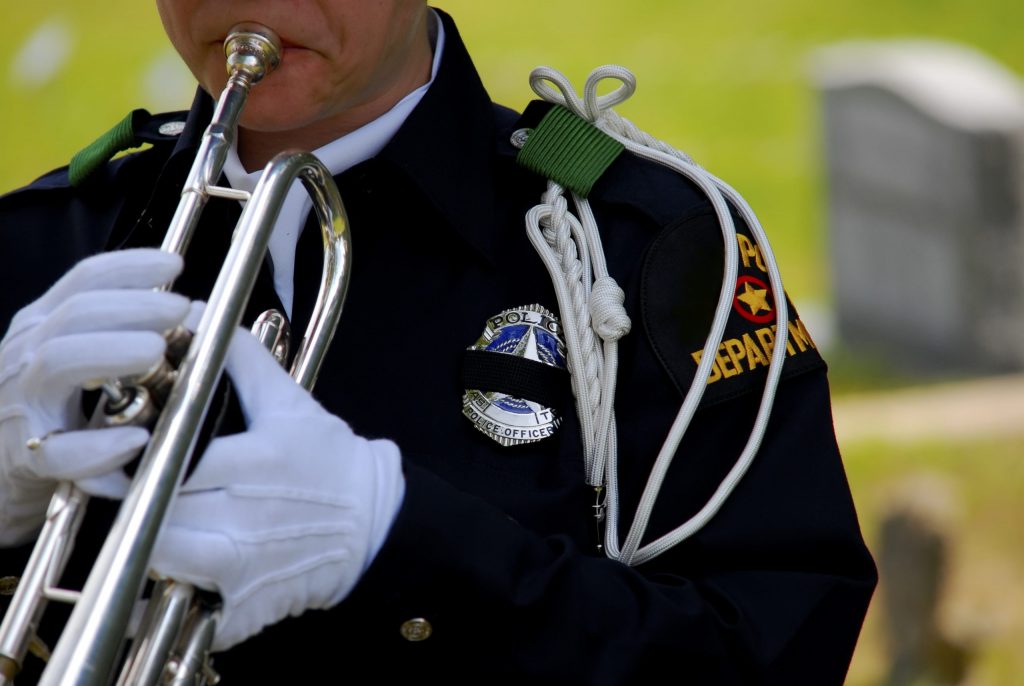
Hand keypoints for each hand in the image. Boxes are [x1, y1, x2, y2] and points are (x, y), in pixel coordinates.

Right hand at [0, 249, 187, 544]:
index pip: (83, 280)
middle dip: (133, 305)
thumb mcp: (80, 362)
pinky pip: (58, 451)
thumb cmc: (52, 416)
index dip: (130, 267)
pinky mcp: (25, 458)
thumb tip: (197, 313)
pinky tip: (136, 439)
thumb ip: (122, 334)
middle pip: (75, 313)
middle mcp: (27, 356)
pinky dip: (99, 446)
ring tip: (157, 350)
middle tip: (181, 308)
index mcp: (44, 328)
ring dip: (113, 351)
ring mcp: (21, 404)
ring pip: (58, 362)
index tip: (175, 264)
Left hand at [149, 315, 404, 650]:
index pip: (171, 462)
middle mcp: (246, 519)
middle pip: (155, 512)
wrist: (373, 525)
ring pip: (160, 560)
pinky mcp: (243, 607)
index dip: (134, 459)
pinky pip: (184, 605)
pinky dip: (170, 592)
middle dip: (133, 500)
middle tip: (120, 486)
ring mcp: (244, 569)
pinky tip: (176, 567)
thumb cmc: (329, 461)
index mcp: (255, 463)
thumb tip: (197, 316)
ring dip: (146, 543)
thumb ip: (241, 358)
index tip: (114, 453)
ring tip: (148, 523)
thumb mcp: (290, 402)